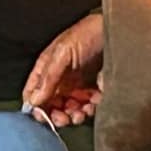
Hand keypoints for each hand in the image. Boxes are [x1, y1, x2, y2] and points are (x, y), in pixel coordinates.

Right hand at [22, 12, 103, 126]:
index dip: (35, 106)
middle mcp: (60, 79)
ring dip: (72, 116)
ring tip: (79, 113)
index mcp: (47, 68)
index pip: (33, 93)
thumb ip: (49, 77)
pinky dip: (88, 111)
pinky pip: (87, 108)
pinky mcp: (94, 90)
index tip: (42, 116)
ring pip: (69, 110)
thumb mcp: (63, 52)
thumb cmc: (86, 35)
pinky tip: (92, 105)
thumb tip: (33, 101)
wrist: (116, 31)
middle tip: (63, 119)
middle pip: (51, 105)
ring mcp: (77, 86)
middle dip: (56, 115)